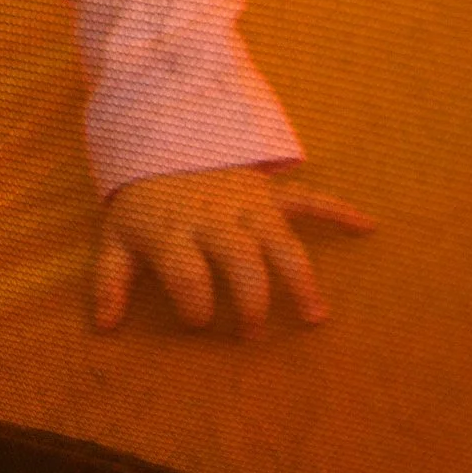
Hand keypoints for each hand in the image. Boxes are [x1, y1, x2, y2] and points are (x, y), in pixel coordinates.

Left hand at [93, 166, 373, 337]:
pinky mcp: (267, 192)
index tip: (199, 322)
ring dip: (300, 278)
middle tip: (252, 335)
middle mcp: (215, 220)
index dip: (193, 302)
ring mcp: (246, 204)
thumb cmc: (141, 202)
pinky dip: (338, 209)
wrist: (158, 137)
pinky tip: (368, 226)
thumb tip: (104, 326)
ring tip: (315, 316)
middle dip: (251, 300)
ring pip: (280, 242)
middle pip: (240, 261)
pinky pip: (308, 197)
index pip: (186, 272)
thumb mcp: (116, 237)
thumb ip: (109, 281)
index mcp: (173, 231)